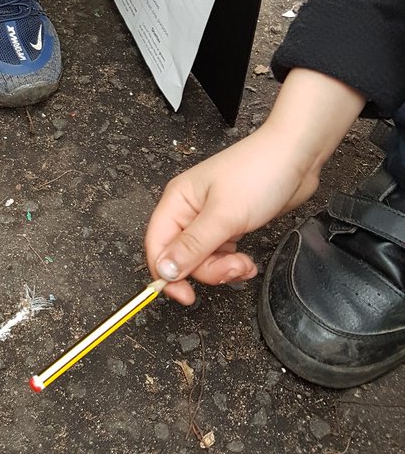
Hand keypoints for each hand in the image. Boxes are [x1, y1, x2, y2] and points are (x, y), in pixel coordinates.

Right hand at [144, 69, 365, 302]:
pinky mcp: (230, 224)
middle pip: (182, 257)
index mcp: (177, 202)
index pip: (157, 245)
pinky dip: (233, 263)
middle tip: (232, 266)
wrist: (296, 157)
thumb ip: (192, 246)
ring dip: (224, 268)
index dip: (166, 274)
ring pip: (203, 259)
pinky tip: (248, 261)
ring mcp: (210, 218)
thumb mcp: (224, 216)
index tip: (185, 295)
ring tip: (245, 262)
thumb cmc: (258, 174)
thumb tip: (163, 271)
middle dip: (208, 270)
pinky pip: (220, 254)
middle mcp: (188, 210)